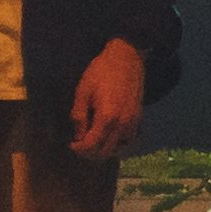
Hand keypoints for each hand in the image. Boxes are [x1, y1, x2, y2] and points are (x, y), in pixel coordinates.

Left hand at [69, 38, 148, 157]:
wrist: (126, 58)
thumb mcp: (83, 91)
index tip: (71, 144)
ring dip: (104, 150)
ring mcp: (133, 123)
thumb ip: (79, 116)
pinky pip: (129, 141)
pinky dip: (118, 144)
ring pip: (119, 149)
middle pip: (105, 151)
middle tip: (79, 146)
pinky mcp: (139, 119)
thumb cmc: (101, 71)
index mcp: (107, 117)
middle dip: (90, 153)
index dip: (79, 149)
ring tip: (93, 143)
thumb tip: (78, 136)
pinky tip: (109, 138)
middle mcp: (122, 124)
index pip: (91, 145)